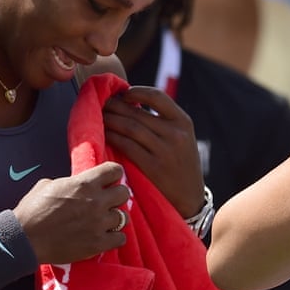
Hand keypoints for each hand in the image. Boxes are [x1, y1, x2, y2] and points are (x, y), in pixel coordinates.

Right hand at [14, 162, 130, 262]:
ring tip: (103, 222)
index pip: (115, 170)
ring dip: (114, 218)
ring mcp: (98, 224)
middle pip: (124, 193)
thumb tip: (76, 184)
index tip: (108, 180)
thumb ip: (70, 182)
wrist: (25, 239)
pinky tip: (106, 237)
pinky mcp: (98, 244)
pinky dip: (115, 238)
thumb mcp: (48, 185)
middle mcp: (96, 202)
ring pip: (123, 217)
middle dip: (116, 196)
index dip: (113, 174)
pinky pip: (120, 238)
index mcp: (84, 183)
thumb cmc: (32, 210)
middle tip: (106, 202)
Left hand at [103, 86, 204, 216]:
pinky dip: (113, 138)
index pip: (157, 96)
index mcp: (183, 122)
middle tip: (101, 104)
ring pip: (130, 127)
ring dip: (111, 120)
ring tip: (99, 117)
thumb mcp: (182, 139)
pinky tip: (105, 135)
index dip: (136, 92)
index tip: (122, 94)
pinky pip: (127, 146)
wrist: (190, 197)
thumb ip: (163, 122)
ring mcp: (165, 150)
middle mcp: (176, 133)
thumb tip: (130, 103)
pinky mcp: (153, 167)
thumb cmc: (180, 165)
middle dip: (116, 106)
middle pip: (138, 113)